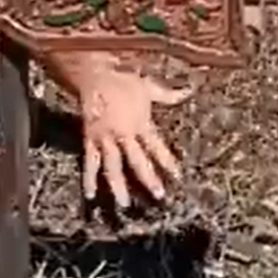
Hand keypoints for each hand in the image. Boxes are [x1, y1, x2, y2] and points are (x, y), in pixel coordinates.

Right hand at [76, 57, 190, 209]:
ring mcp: (107, 139)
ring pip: (113, 166)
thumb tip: (189, 91)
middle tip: (159, 196)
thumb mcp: (148, 87)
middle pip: (138, 162)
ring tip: (123, 204)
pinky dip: (89, 179)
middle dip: (148, 179)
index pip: (157, 147)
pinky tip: (89, 194)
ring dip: (119, 186)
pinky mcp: (91, 139)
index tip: (177, 176)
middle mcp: (125, 135)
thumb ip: (168, 94)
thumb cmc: (123, 79)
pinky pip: (90, 162)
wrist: (96, 73)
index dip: (167, 162)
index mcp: (141, 123)